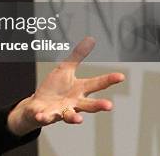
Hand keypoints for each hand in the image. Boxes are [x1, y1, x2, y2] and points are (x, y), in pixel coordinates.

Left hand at [7, 37, 125, 135]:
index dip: (109, 80)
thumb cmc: (55, 87)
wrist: (38, 105)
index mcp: (80, 89)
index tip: (121, 76)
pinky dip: (44, 117)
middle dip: (98, 105)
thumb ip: (77, 56)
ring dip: (74, 118)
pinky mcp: (47, 116)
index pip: (96, 84)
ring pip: (70, 115)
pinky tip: (41, 116)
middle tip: (109, 105)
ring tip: (79, 120)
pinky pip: (46, 117)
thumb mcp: (66, 68)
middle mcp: (74, 103)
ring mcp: (61, 111)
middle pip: (89, 104)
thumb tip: (91, 39)